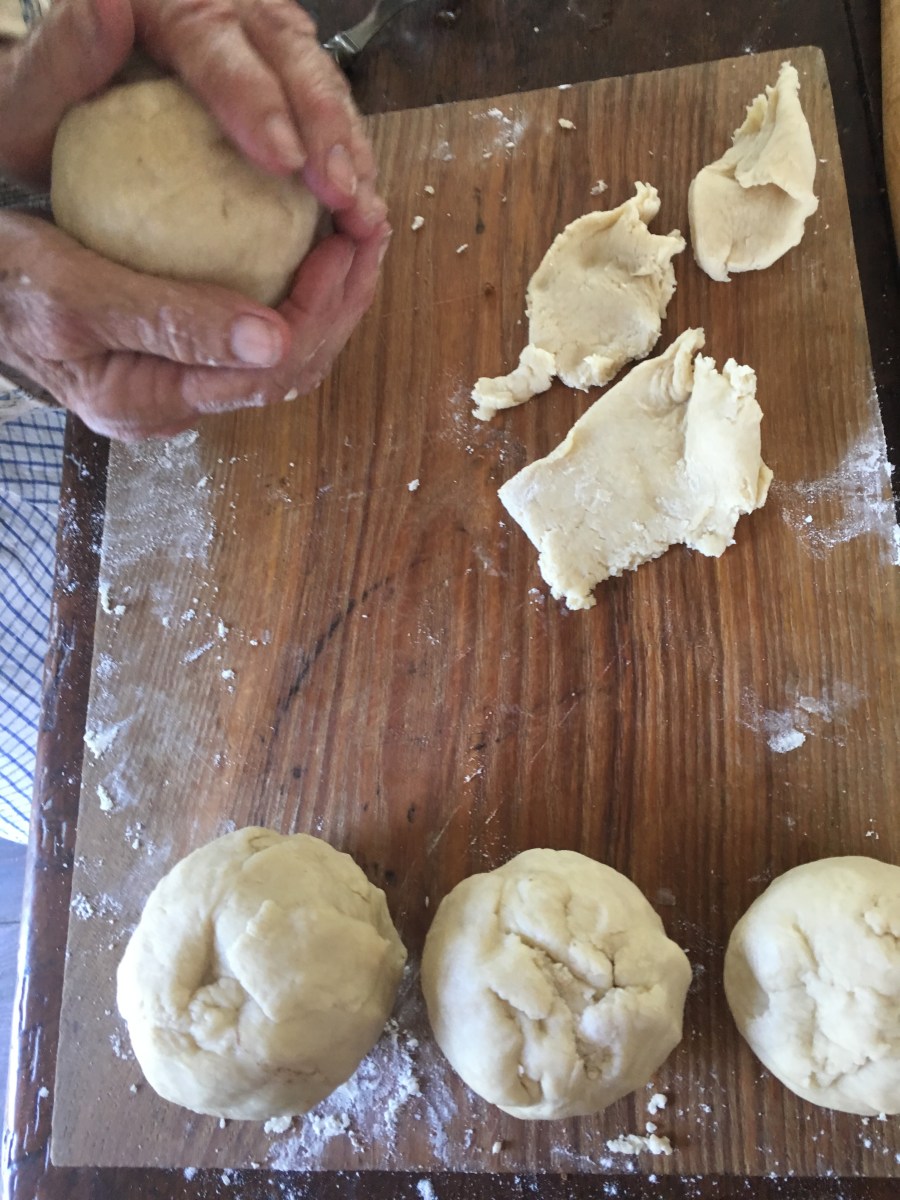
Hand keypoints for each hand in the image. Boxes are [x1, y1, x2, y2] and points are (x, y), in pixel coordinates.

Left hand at [0, 0, 385, 238]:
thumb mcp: (26, 98)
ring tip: (364, 210)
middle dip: (324, 127)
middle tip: (343, 192)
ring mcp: (257, 39)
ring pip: (320, 77)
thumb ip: (63, 56)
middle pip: (288, 54)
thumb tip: (106, 2)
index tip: (283, 159)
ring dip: (348, 146)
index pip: (216, 44)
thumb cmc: (45, 114)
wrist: (62, 111)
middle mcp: (219, 8)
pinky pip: (326, 108)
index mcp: (165, 2)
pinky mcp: (279, 76)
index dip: (257, 100)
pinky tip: (361, 205)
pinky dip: (348, 156)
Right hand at [0, 211, 389, 438]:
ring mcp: (181, 384)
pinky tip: (310, 249)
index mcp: (151, 402)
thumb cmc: (6, 286)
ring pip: (283, 355)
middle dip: (343, 302)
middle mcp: (176, 406)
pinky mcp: (182, 357)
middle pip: (290, 369)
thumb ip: (168, 321)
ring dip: (330, 299)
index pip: (267, 372)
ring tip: (357, 236)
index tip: (344, 243)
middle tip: (370, 228)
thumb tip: (269, 340)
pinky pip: (259, 333)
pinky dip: (297, 291)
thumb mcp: (74, 294)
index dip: (321, 311)